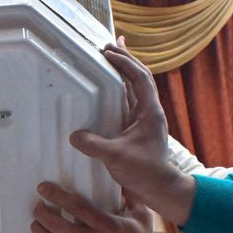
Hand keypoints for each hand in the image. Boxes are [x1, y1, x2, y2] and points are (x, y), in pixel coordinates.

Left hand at [31, 184, 186, 232]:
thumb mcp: (142, 218)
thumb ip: (132, 197)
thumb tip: (123, 178)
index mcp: (105, 225)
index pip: (75, 206)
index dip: (56, 195)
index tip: (43, 188)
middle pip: (56, 223)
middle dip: (41, 212)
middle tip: (38, 205)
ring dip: (38, 229)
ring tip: (36, 221)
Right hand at [73, 43, 194, 223]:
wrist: (159, 187)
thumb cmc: (143, 171)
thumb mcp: (115, 157)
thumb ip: (93, 145)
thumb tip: (74, 135)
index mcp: (150, 111)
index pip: (140, 77)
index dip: (125, 62)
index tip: (108, 52)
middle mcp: (149, 111)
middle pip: (140, 76)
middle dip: (126, 59)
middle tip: (110, 45)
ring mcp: (144, 119)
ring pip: (134, 88)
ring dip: (123, 72)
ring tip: (110, 57)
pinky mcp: (137, 128)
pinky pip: (127, 102)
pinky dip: (119, 89)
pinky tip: (108, 87)